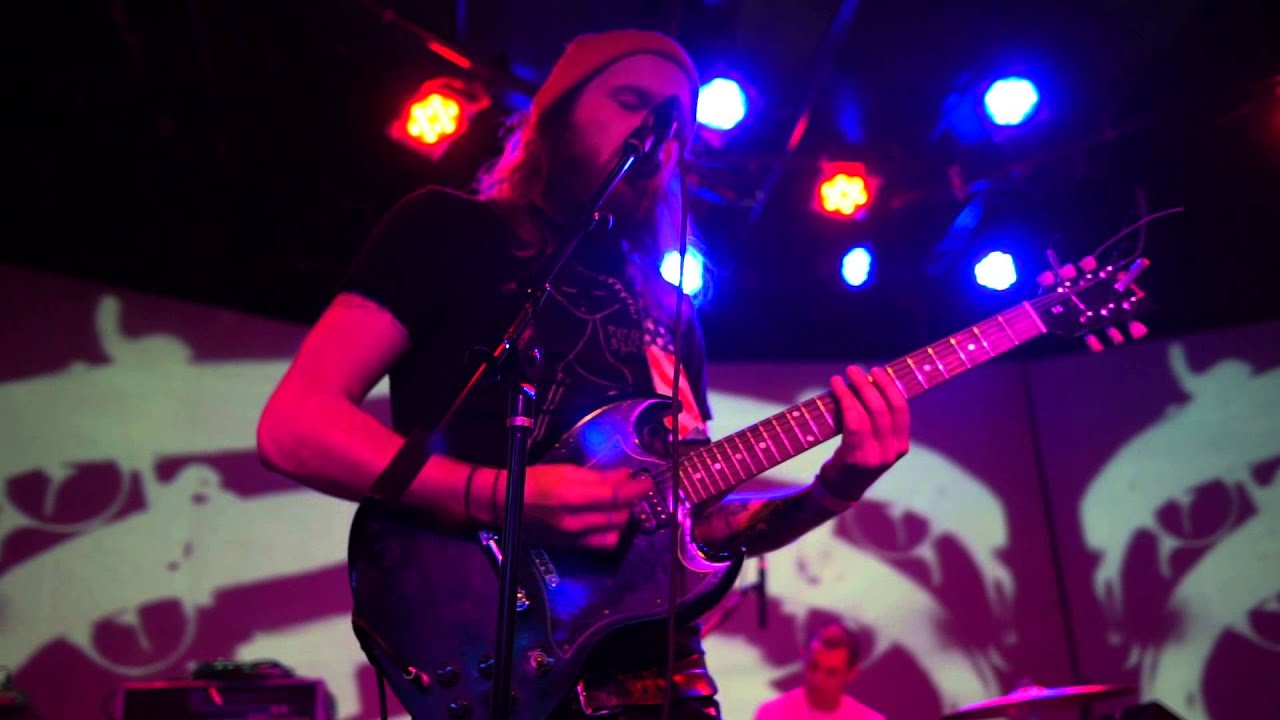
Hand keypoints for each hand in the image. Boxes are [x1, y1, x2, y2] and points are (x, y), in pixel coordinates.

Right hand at [489, 464, 651, 550]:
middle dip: (630, 502)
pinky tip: (607, 520)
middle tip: (631, 489)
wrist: (504, 505)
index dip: (636, 489)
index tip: (647, 482)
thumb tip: (625, 475)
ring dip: (622, 518)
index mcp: (571, 496)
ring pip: (614, 532)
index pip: (615, 495)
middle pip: (618, 515)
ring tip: (618, 505)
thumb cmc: (534, 481)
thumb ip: (598, 476)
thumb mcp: (565, 470)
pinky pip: (602, 544)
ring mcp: (573, 538)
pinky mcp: (571, 548)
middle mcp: (574, 521)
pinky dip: (611, 532)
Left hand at [818, 365, 909, 502]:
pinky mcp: (857, 457)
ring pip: (869, 413)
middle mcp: (892, 451)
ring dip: (855, 389)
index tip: (877, 371)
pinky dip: (845, 400)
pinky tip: (836, 388)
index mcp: (901, 445)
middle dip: (870, 384)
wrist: (840, 490)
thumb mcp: (874, 442)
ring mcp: (875, 456)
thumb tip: (868, 382)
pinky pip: (853, 422)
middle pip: (884, 409)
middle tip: (855, 369)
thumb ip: (877, 421)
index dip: (889, 387)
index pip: (901, 410)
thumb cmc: (854, 458)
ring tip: (844, 375)